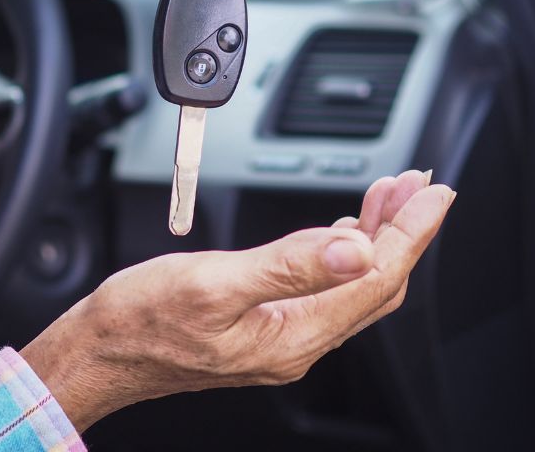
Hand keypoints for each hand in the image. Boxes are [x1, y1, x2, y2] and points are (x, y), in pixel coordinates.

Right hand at [21, 169, 452, 430]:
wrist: (100, 353)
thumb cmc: (143, 321)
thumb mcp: (213, 283)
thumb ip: (289, 265)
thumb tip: (356, 249)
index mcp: (293, 335)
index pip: (376, 277)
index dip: (411, 231)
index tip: (434, 192)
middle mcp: (298, 342)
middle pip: (374, 282)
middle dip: (402, 229)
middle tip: (417, 182)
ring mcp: (283, 337)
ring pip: (352, 285)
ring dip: (376, 236)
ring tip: (389, 194)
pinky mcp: (267, 327)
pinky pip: (325, 289)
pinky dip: (342, 250)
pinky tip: (342, 230)